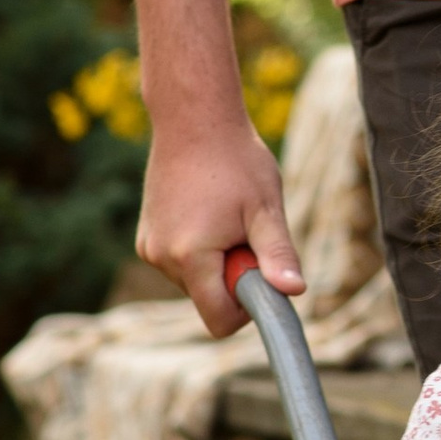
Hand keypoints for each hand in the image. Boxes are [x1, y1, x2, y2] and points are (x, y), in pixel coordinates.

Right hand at [138, 109, 305, 336]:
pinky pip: (180, 263)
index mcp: (191, 256)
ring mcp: (149, 248)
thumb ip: (278, 255)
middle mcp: (161, 258)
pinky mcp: (146, 237)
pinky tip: (207, 211)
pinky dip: (199, 250)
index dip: (247, 308)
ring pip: (195, 281)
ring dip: (217, 261)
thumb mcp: (266, 209)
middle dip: (233, 276)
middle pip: (208, 299)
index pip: (219, 320)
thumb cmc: (237, 161)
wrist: (194, 119)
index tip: (262, 274)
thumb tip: (294, 291)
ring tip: (225, 216)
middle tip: (245, 231)